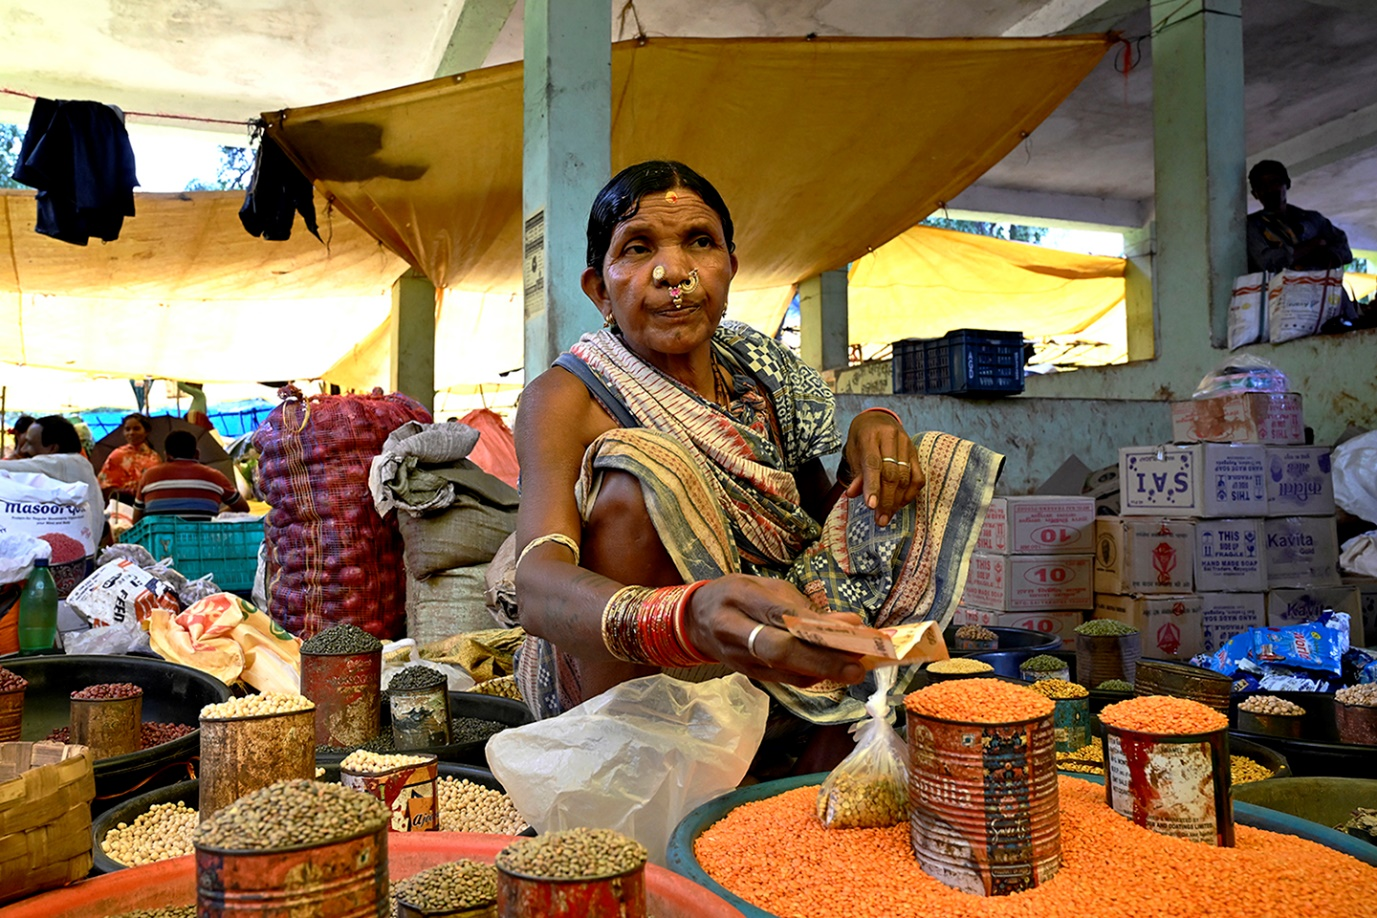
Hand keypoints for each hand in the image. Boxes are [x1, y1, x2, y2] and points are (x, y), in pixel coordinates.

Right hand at [685, 574, 864, 687]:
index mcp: (738, 598)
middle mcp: (734, 632)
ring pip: (784, 671)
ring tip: (855, 668)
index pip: (777, 614)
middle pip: (779, 651)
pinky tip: (833, 670)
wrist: (694, 620)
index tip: (851, 629)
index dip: (815, 625)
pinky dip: (811, 676)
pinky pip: (784, 679)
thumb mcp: (764, 587)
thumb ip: (801, 605)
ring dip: (823, 672)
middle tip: (857, 664)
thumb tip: (848, 623)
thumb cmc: (735, 595)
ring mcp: (739, 659)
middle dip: (821, 659)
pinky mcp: (749, 675)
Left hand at [842, 410, 923, 526]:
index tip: (871, 506)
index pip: (873, 464)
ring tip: (887, 516)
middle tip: (880, 520)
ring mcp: (906, 445)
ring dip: (897, 500)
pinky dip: (910, 493)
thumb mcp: (853, 452)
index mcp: (871, 436)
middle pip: (891, 474)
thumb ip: (856, 473)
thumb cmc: (861, 439)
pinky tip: (900, 504)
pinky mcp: (915, 453)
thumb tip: (853, 494)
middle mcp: (891, 438)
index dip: (872, 486)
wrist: (877, 420)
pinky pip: (918, 477)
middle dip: (886, 500)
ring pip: (906, 477)